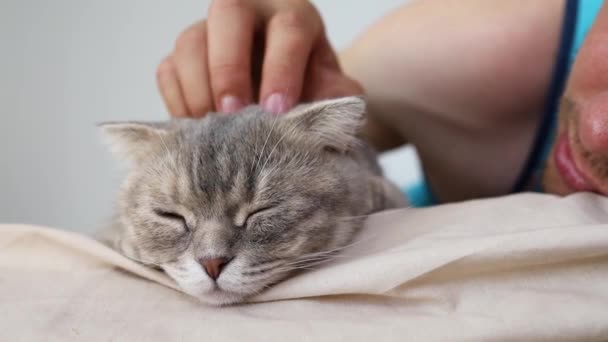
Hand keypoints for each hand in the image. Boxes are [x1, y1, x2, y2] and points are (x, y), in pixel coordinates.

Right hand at [156, 0, 361, 116]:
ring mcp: (210, 31)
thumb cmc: (308, 86)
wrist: (281, 91)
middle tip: (233, 115)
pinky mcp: (183, 56)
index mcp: (293, 16)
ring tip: (211, 130)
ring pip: (190, 41)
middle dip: (228, 68)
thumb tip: (337, 110)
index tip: (276, 111)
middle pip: (227, 14)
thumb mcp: (329, 88)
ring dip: (197, 88)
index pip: (288, 29)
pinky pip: (167, 69)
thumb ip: (337, 95)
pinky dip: (177, 101)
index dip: (282, 69)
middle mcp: (249, 12)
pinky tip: (195, 129)